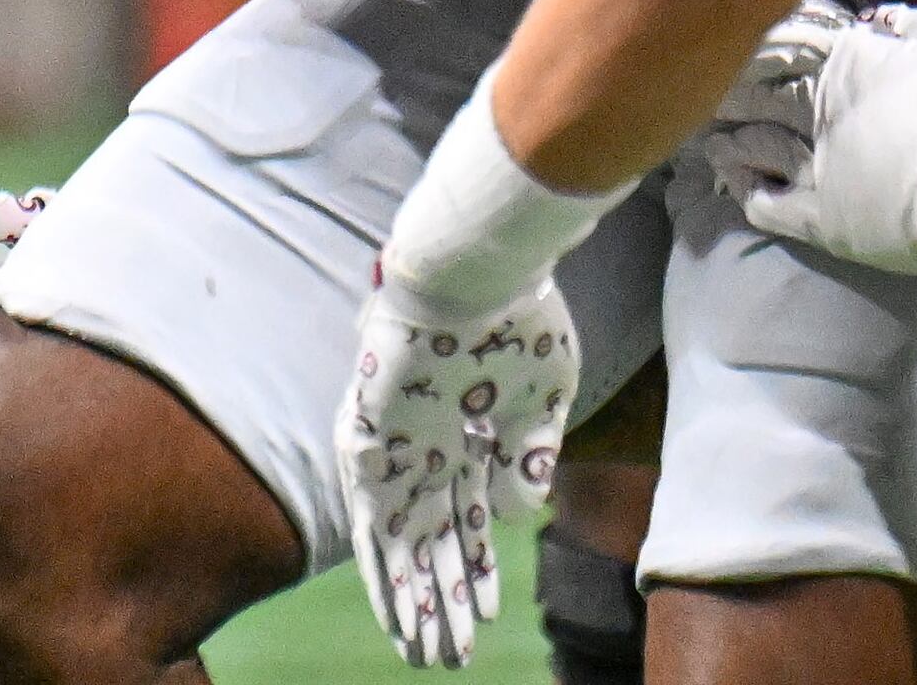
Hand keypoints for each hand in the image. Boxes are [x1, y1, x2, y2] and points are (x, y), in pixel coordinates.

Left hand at [340, 267, 577, 665]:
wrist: (474, 271)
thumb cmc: (518, 318)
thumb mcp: (543, 396)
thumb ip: (531, 455)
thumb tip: (517, 517)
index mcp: (471, 433)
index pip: (471, 519)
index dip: (478, 570)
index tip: (487, 616)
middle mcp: (431, 450)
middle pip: (435, 543)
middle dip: (445, 601)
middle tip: (452, 658)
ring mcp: (400, 451)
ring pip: (406, 546)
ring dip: (418, 602)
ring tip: (429, 656)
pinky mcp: (372, 449)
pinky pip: (373, 527)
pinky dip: (384, 574)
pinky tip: (397, 616)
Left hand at [707, 1, 916, 322]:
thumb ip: (912, 22)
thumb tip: (873, 17)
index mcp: (852, 61)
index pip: (792, 38)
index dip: (767, 33)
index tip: (746, 24)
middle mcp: (821, 109)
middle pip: (761, 87)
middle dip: (735, 78)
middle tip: (708, 72)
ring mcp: (816, 166)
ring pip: (753, 141)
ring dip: (729, 130)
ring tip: (709, 124)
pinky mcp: (820, 220)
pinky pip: (764, 201)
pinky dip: (742, 184)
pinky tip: (729, 177)